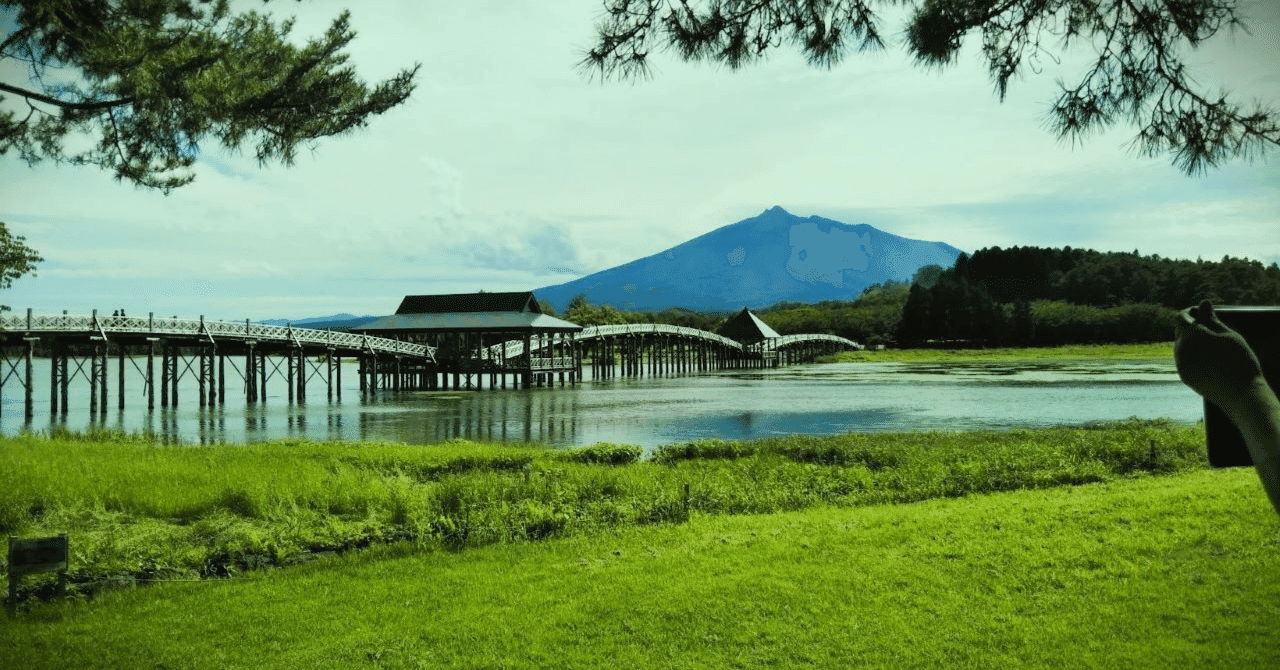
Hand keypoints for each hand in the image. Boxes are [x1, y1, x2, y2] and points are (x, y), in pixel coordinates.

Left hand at [1173, 300, 1265, 414]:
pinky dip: (1192, 356)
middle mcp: (1180, 349)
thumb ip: (1211, 319)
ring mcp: (1180, 364)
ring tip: (1213, 347)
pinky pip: (1184, 360)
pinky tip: (1210, 360)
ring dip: (1192, 342)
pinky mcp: (1184, 376)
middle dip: (1192, 328)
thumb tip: (1203, 303)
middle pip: (1180, 332)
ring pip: (1181, 346)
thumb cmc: (1238, 360)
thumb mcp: (1227, 335)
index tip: (1204, 313)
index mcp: (1190, 335)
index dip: (1191, 312)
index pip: (1181, 317)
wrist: (1240, 393)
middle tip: (1212, 330)